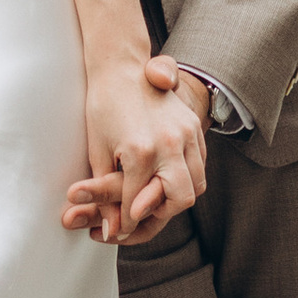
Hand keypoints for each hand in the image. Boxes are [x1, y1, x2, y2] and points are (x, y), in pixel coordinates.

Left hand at [62, 62, 205, 246]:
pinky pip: (200, 164)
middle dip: (159, 215)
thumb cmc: (102, 105)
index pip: (137, 205)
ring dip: (177, 198)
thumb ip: (105, 192)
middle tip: (138, 218)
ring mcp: (187, 133)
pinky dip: (188, 178)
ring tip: (154, 203)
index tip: (116, 231)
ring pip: (196, 183)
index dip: (125, 223)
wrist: (120, 65)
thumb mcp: (97, 150)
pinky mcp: (194, 127)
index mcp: (141, 151)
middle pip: (179, 199)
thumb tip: (111, 229)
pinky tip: (169, 181)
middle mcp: (170, 143)